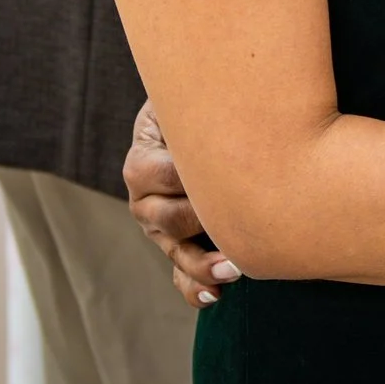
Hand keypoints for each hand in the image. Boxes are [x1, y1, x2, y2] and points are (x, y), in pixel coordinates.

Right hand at [123, 101, 241, 307]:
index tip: (225, 170)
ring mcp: (161, 224)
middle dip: (200, 221)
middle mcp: (146, 194)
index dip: (186, 176)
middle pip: (165, 218)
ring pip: (175, 251)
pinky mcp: (180, 244)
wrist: (214, 119)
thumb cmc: (211, 102)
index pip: (154, 172)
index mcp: (144, 155)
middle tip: (240, 215)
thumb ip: (205, 97)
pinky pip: (181, 275)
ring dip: (204, 264)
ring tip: (235, 269)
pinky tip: (215, 296)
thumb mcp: (199, 92)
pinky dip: (195, 288)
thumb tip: (221, 87)